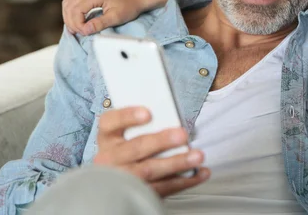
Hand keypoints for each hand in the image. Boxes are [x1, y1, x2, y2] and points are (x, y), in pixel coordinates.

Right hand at [62, 0, 143, 34]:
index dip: (77, 24)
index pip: (75, 10)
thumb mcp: (116, 17)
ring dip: (70, 18)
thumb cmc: (129, 6)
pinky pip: (74, 2)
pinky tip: (79, 22)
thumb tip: (85, 30)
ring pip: (69, 4)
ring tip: (78, 29)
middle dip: (72, 22)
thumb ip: (100, 23)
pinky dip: (73, 13)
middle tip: (80, 33)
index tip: (85, 33)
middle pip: (69, 7)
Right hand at [93, 106, 209, 196]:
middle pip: (136, 147)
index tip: (148, 113)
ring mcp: (122, 178)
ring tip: (197, 156)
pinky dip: (184, 181)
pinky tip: (199, 173)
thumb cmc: (126, 150)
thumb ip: (142, 126)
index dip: (127, 116)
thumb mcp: (124, 136)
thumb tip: (171, 116)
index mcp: (108, 137)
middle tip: (182, 135)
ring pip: (150, 170)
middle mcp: (110, 158)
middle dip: (161, 141)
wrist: (113, 184)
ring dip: (177, 162)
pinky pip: (162, 188)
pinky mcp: (137, 193)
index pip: (110, 122)